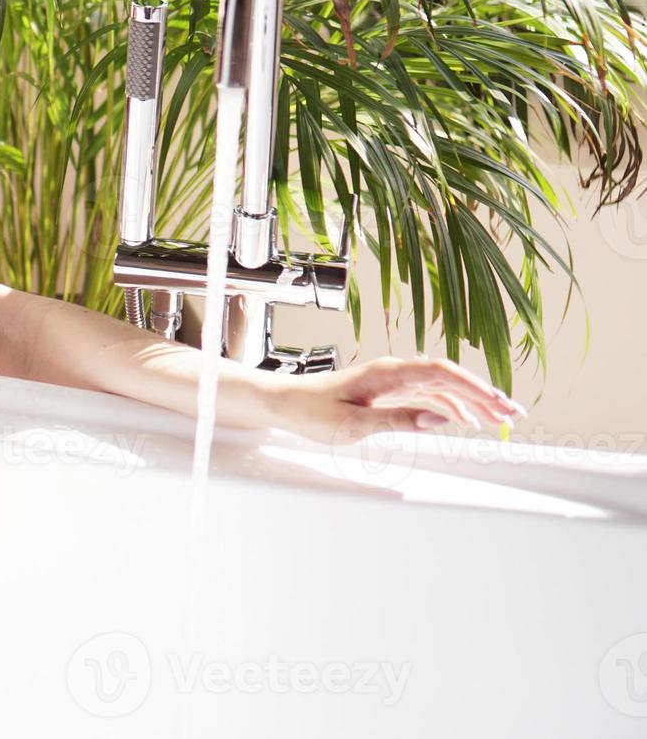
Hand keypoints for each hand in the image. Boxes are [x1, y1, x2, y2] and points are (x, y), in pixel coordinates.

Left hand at [265, 355, 526, 444]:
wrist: (282, 402)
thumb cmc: (311, 412)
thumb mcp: (352, 424)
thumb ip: (397, 421)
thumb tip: (439, 420)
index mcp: (387, 373)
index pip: (442, 373)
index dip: (476, 387)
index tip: (500, 404)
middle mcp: (393, 372)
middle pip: (448, 377)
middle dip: (484, 394)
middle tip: (514, 415)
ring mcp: (391, 380)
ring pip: (441, 386)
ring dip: (470, 401)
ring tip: (498, 420)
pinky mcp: (386, 391)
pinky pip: (426, 395)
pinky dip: (448, 406)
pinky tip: (464, 420)